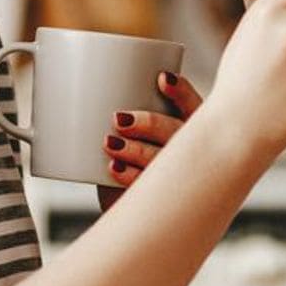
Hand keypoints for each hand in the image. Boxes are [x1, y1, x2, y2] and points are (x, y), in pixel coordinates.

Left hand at [96, 73, 202, 205]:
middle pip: (174, 132)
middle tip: (119, 119)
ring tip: (110, 143)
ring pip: (161, 159)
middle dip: (148, 124)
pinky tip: (114, 167)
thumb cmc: (142, 161)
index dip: (180, 91)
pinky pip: (147, 186)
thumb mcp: (144, 136)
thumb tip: (93, 92)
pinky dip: (129, 175)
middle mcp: (191, 150)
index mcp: (191, 129)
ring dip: (135, 150)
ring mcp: (177, 176)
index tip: (161, 79)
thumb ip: (133, 118)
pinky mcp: (160, 196)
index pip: (192, 105)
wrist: (148, 207)